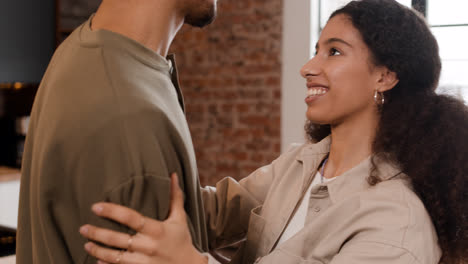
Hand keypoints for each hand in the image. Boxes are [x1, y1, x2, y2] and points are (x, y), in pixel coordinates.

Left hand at [79, 173, 207, 263]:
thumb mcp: (180, 218)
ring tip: (86, 244)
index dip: (112, 211)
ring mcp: (144, 261)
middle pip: (117, 239)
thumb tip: (173, 175)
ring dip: (98, 250)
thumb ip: (174, 197)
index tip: (96, 206)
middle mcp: (149, 246)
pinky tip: (97, 259)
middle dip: (97, 233)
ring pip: (114, 256)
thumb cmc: (182, 239)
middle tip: (83, 228)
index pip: (131, 218)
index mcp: (157, 230)